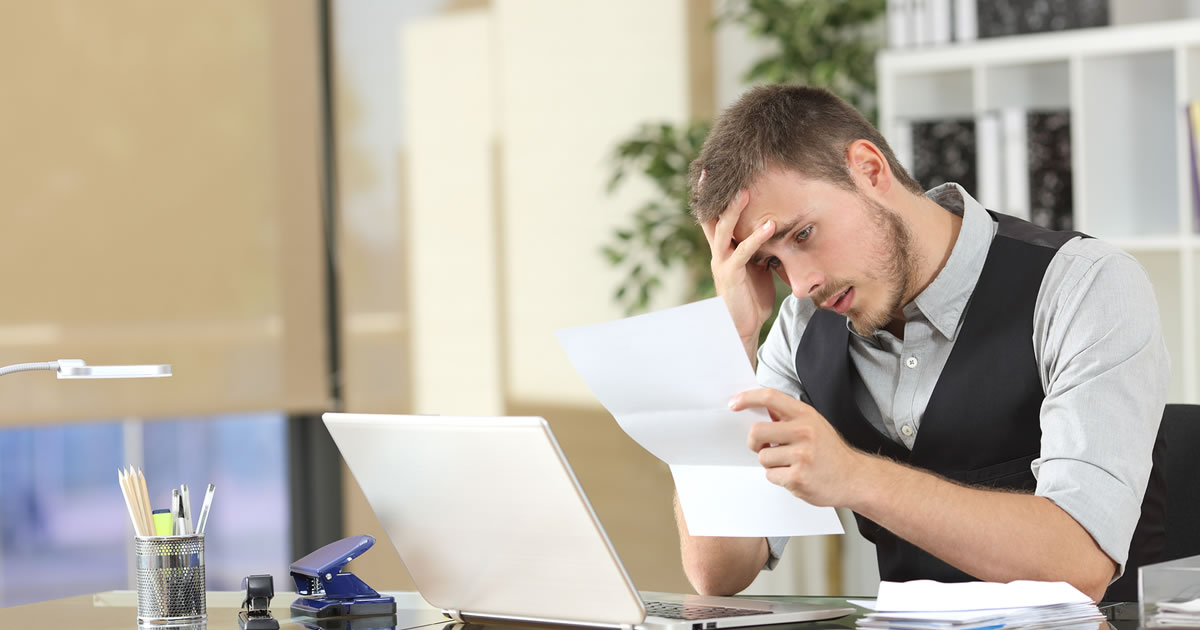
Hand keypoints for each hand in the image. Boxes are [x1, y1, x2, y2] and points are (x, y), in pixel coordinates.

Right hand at [700, 187, 777, 360]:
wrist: (742, 328)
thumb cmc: (751, 297)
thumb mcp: (757, 267)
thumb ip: (760, 248)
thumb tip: (775, 228)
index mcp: (722, 249)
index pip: (714, 216)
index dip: (712, 195)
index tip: (712, 171)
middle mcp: (717, 252)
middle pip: (711, 216)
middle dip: (714, 194)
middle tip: (719, 169)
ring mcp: (722, 263)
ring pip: (723, 230)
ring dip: (734, 210)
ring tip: (745, 191)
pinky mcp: (731, 275)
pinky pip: (743, 252)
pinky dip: (757, 237)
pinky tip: (770, 225)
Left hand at [730, 387, 867, 507]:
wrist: (854, 478)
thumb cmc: (830, 451)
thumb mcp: (814, 424)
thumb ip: (788, 417)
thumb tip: (757, 410)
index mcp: (805, 415)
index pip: (770, 397)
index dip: (747, 398)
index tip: (734, 404)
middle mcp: (804, 432)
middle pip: (756, 432)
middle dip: (754, 442)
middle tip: (763, 447)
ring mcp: (801, 456)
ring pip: (763, 458)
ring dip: (771, 464)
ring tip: (791, 464)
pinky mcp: (798, 478)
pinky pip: (771, 476)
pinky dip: (779, 477)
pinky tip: (796, 476)